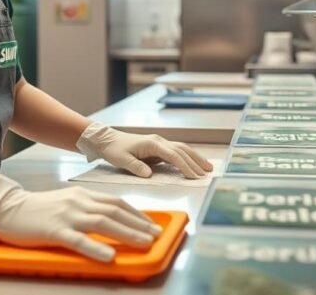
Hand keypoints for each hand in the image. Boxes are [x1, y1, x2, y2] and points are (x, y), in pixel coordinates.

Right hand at [0, 173, 160, 261]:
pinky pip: (79, 240)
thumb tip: (110, 219)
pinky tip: (109, 255)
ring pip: (103, 222)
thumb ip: (86, 209)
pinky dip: (96, 247)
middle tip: (156, 235)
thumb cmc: (36, 209)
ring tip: (144, 242)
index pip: (116, 202)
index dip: (137, 213)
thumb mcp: (65, 202)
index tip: (151, 224)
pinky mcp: (54, 231)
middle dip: (139, 223)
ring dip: (127, 232)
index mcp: (82, 194)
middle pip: (115, 211)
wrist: (6, 208)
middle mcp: (78, 202)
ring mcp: (67, 215)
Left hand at [76, 122, 213, 178]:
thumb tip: (149, 174)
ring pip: (182, 149)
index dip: (185, 166)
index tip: (193, 176)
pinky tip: (193, 164)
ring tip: (207, 167)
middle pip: (182, 150)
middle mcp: (159, 141)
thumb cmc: (114, 149)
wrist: (107, 140)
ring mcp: (159, 144)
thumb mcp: (121, 160)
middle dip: (196, 161)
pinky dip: (187, 158)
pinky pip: (176, 152)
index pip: (173, 155)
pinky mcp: (158, 148)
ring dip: (195, 158)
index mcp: (152, 143)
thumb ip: (136, 167)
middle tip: (207, 173)